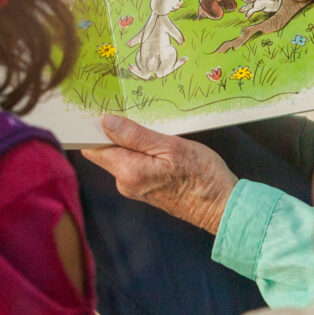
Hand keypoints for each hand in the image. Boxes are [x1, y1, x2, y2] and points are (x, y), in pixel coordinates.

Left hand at [82, 114, 238, 232]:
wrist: (221, 206)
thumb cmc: (201, 176)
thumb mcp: (171, 147)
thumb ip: (135, 135)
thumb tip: (105, 121)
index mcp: (127, 171)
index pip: (93, 148)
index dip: (92, 128)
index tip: (100, 108)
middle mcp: (125, 182)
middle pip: (105, 151)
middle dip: (112, 131)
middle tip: (127, 108)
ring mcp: (135, 187)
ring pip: (121, 156)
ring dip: (129, 139)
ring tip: (146, 122)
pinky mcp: (145, 187)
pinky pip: (133, 163)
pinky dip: (140, 150)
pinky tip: (155, 140)